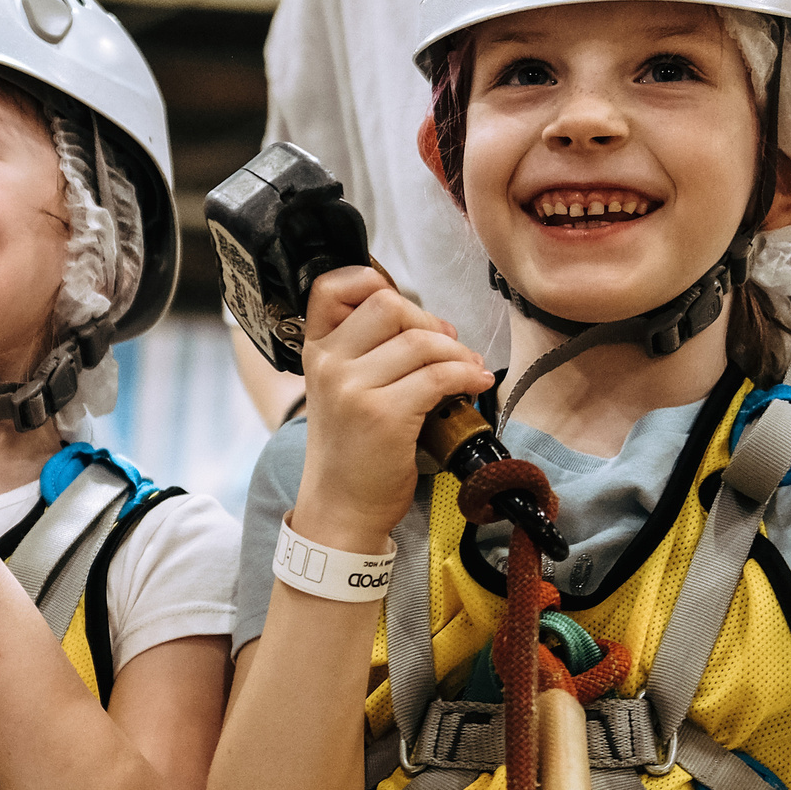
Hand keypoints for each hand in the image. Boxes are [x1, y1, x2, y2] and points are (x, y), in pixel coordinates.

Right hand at [291, 265, 493, 551]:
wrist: (341, 507)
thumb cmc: (350, 451)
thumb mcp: (339, 391)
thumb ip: (363, 353)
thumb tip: (424, 324)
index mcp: (316, 352)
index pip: (330, 287)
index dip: (371, 282)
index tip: (404, 308)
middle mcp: (328, 364)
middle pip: (388, 305)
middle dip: (428, 321)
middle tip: (446, 346)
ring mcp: (353, 389)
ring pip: (420, 342)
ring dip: (456, 352)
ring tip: (467, 370)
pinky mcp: (384, 415)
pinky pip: (438, 376)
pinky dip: (466, 376)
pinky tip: (474, 385)